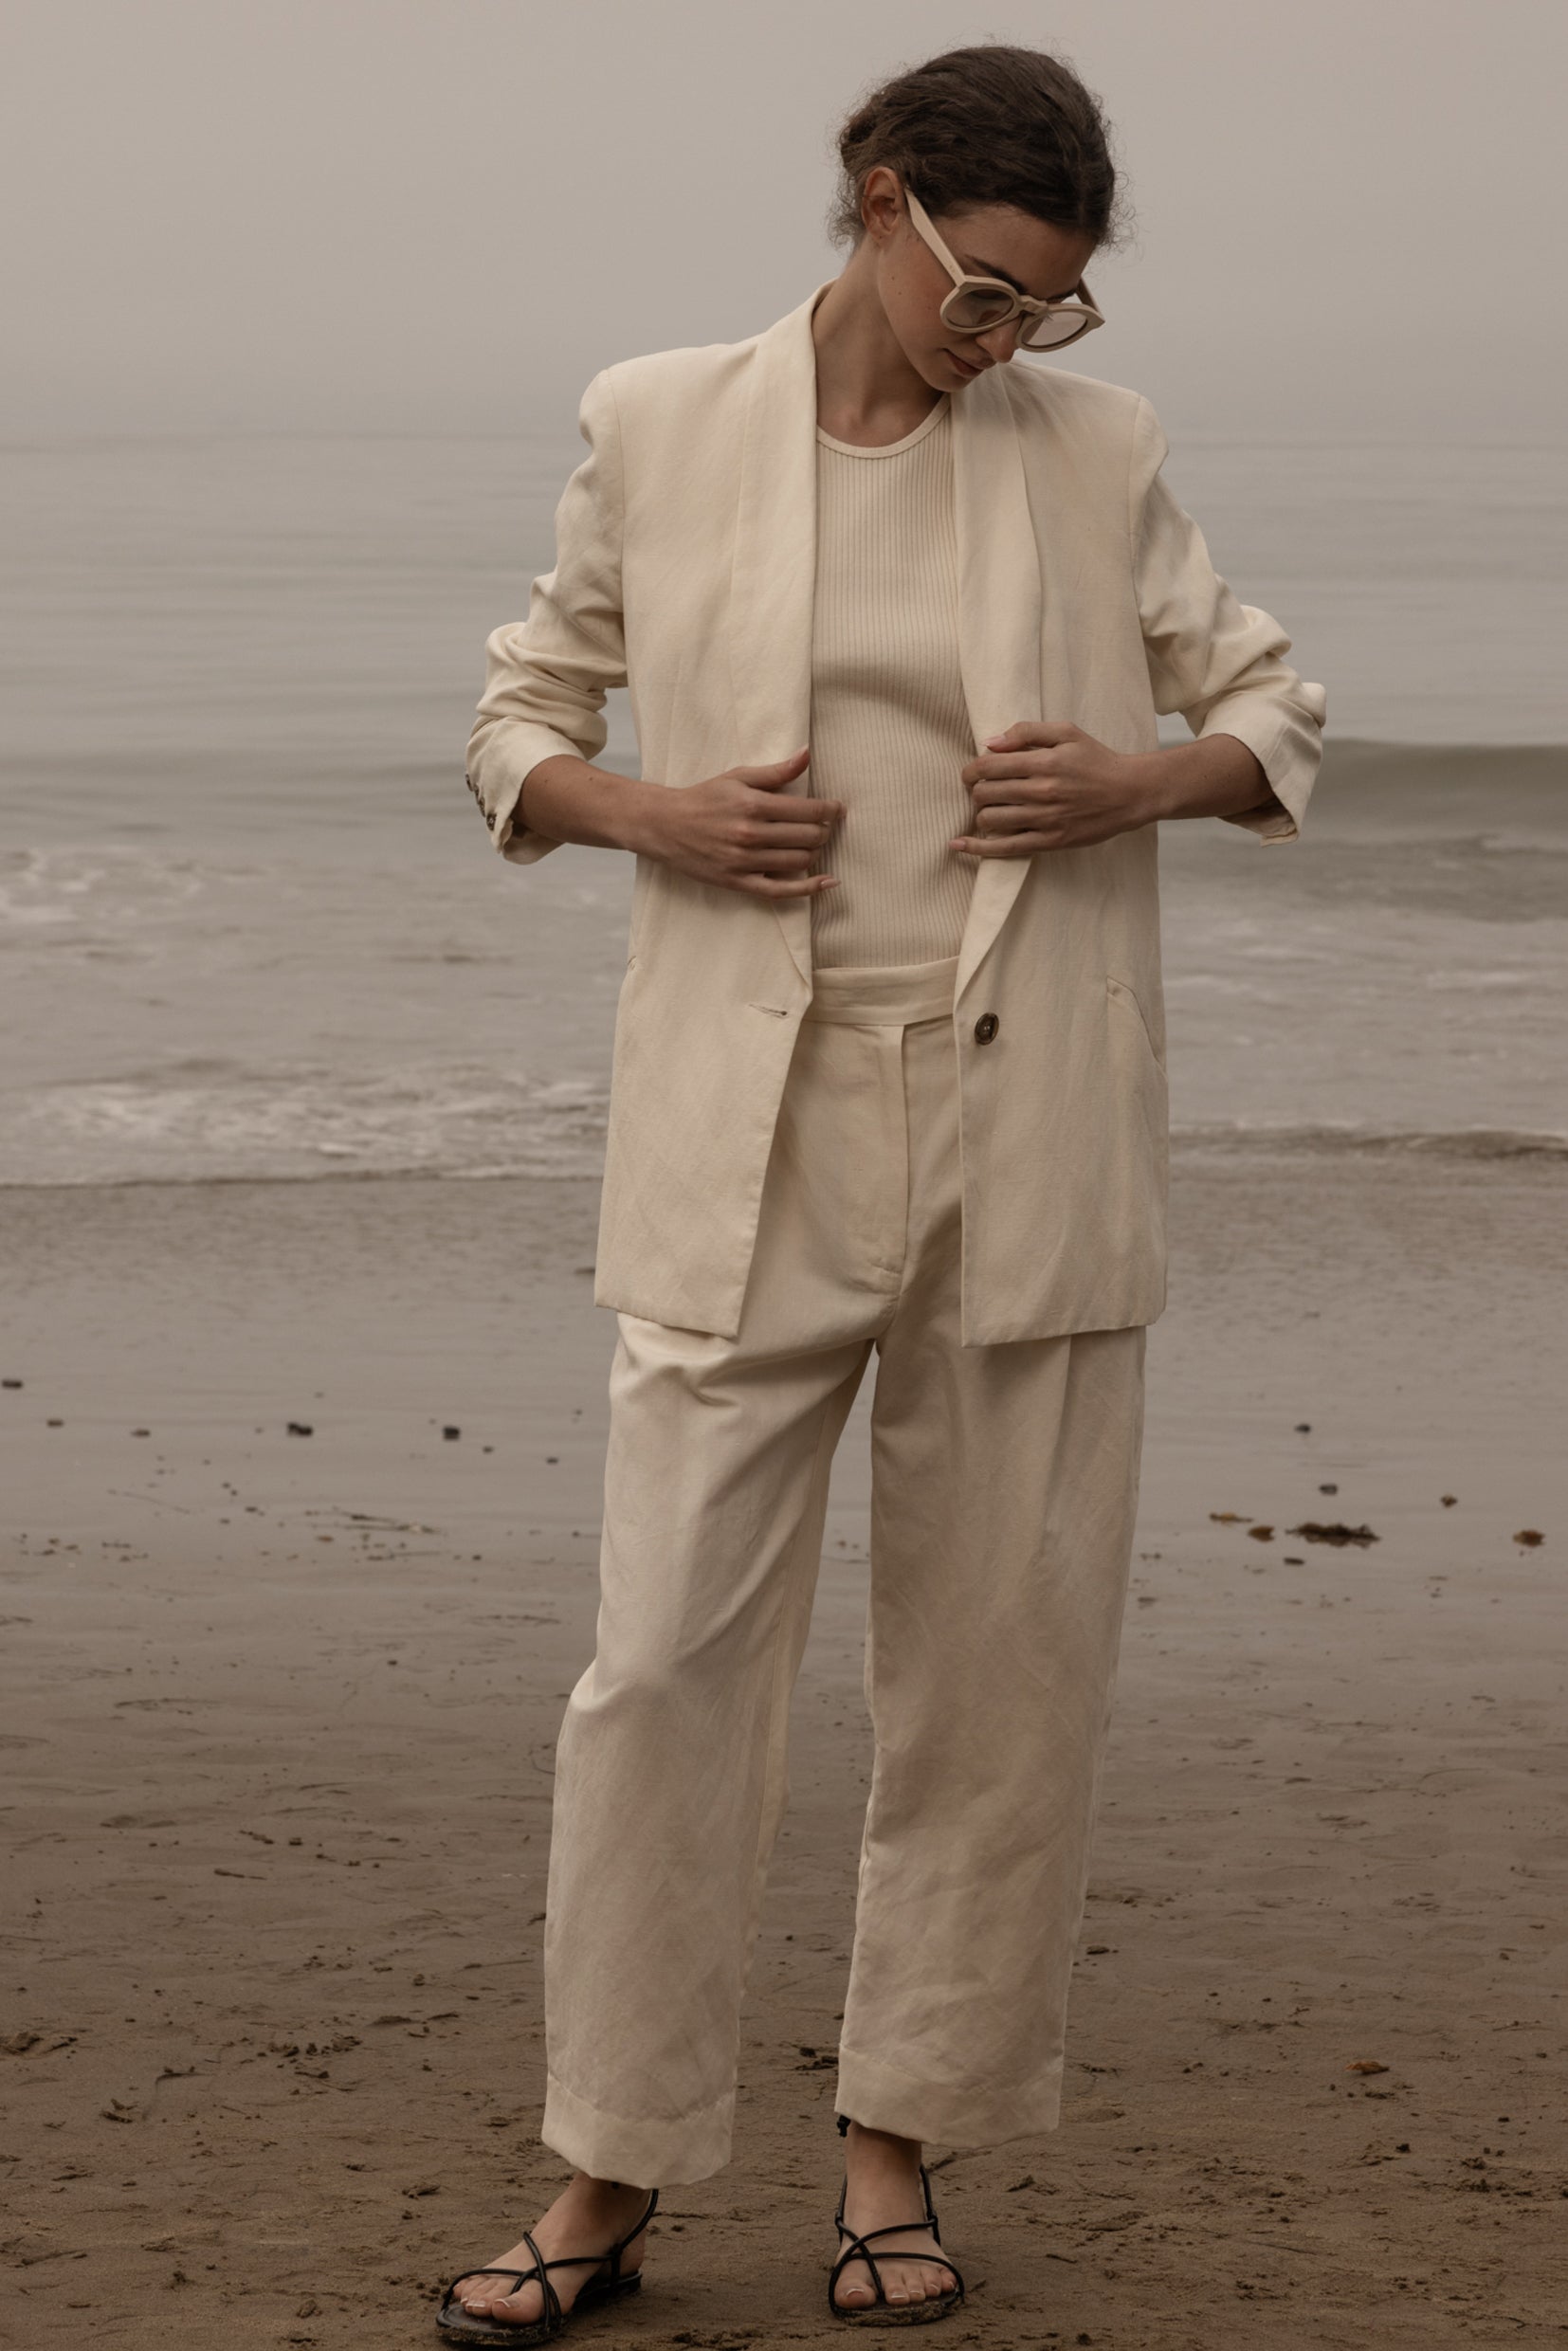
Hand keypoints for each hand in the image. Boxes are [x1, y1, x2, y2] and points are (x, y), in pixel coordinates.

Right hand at [637, 747, 842, 897]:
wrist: (664, 825)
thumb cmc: (704, 798)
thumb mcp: (738, 777)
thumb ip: (776, 771)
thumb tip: (807, 754)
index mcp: (753, 805)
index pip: (808, 811)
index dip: (830, 810)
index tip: (837, 809)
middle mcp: (751, 834)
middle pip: (808, 837)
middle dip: (824, 831)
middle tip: (825, 826)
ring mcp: (744, 861)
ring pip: (799, 861)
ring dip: (815, 853)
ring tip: (814, 844)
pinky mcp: (737, 882)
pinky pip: (781, 891)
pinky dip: (808, 888)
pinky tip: (827, 881)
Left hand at [952, 722, 1160, 855]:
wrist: (1129, 793)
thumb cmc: (1096, 760)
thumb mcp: (1067, 733)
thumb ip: (1027, 731)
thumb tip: (990, 742)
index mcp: (1043, 762)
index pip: (989, 766)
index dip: (971, 770)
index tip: (971, 773)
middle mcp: (1042, 791)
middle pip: (986, 793)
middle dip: (976, 791)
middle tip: (984, 790)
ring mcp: (1045, 819)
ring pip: (991, 820)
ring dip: (981, 813)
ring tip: (990, 808)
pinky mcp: (1050, 841)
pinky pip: (1005, 848)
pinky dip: (978, 848)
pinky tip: (959, 845)